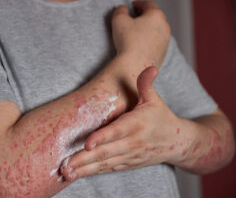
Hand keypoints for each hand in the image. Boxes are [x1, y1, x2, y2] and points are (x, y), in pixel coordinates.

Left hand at [61, 66, 184, 180]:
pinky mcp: (128, 164)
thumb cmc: (162, 118)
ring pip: (105, 164)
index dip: (102, 138)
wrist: (177, 143)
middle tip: (65, 165)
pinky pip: (109, 169)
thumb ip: (146, 84)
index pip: (117, 132)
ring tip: (67, 173)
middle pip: (106, 152)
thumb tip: (150, 68)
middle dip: (84, 160)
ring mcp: (130, 156)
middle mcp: (132, 143)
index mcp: (137, 125)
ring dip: (85, 169)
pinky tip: (79, 174)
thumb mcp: (154, 100)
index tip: (87, 144)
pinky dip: (93, 172)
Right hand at [112, 0, 169, 66]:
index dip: (139, 3)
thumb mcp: (118, 20)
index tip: (133, 6)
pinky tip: (139, 46)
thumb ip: (120, 10)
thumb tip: (123, 10)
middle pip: (155, 17)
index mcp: (156, 15)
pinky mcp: (163, 54)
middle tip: (134, 18)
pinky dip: (149, 42)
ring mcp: (165, 41)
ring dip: (148, 29)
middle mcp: (164, 27)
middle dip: (145, 16)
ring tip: (136, 33)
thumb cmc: (127, 43)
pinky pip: (156, 43)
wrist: (134, 66)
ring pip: (157, 31)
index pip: (149, 4)